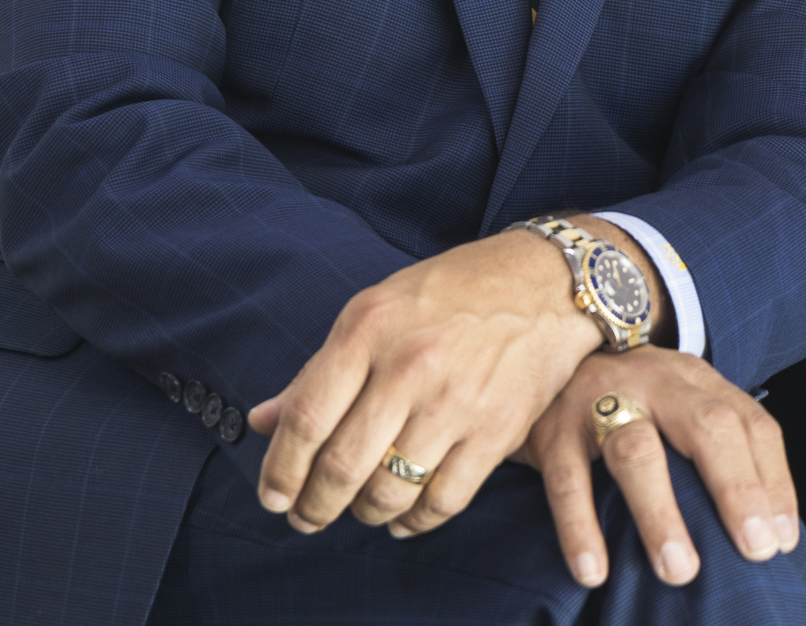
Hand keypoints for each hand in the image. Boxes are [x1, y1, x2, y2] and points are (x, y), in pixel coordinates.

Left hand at [246, 228, 601, 534]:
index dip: (281, 470)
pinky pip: (444, 500)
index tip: (273, 496)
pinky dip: (415, 522)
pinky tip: (403, 517)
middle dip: (315, 506)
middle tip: (306, 518)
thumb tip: (261, 421)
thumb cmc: (451, 293)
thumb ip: (318, 370)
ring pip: (390, 491)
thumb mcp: (375, 310)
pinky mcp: (497, 431)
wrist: (544, 283)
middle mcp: (410, 365)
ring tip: (358, 510)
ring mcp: (456, 402)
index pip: (307, 418)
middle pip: (343, 465)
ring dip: (363, 514)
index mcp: (369, 328)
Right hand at [498, 347, 798, 588]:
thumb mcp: (675, 405)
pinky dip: (581, 528)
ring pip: (637, 451)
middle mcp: (656, 382)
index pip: (750, 423)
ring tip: (680, 570)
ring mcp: (601, 400)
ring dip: (662, 514)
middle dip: (737, 489)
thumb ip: (711, 448)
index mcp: (695, 379)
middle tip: (755, 549)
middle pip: (707, 425)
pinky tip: (594, 571)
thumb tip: (760, 528)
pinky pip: (568, 481)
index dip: (773, 480)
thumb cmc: (626, 400)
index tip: (781, 539)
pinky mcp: (553, 429)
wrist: (547, 352)